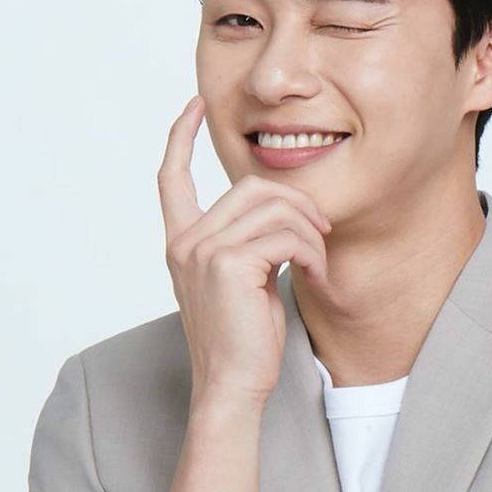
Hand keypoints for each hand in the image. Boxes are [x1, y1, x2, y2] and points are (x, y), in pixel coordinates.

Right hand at [157, 95, 331, 407]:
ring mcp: (203, 250)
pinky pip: (286, 235)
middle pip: (251, 186)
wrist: (233, 386)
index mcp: (182, 242)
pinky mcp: (228, 263)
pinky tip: (315, 276)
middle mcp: (185, 242)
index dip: (180, 136)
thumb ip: (249, 241)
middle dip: (298, 202)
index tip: (194, 105)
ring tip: (318, 262)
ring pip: (274, 207)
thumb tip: (287, 212)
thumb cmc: (243, 340)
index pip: (171, 178)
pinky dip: (311, 252)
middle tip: (321, 235)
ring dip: (310, 232)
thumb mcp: (243, 279)